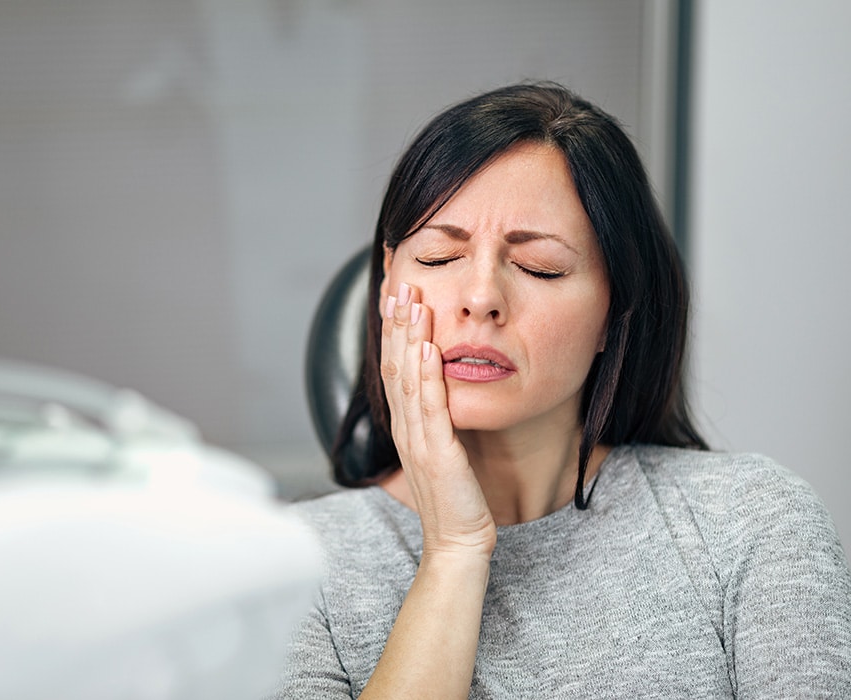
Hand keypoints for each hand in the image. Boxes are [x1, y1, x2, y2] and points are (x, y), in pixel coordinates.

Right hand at [381, 282, 496, 557]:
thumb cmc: (455, 499)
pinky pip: (429, 406)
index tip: (395, 295)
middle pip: (393, 364)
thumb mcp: (443, 451)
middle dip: (395, 322)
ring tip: (412, 301)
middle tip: (397, 282)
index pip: (394, 368)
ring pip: (407, 378)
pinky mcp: (437, 453)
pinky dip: (425, 374)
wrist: (458, 542)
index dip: (392, 330)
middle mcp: (406, 428)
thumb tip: (442, 387)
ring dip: (408, 336)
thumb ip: (438, 420)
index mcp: (406, 426)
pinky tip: (426, 346)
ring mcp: (418, 440)